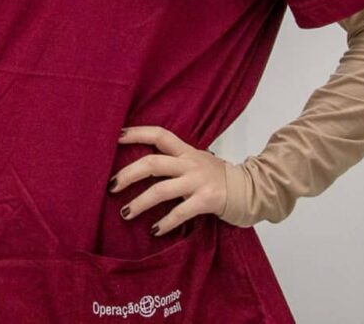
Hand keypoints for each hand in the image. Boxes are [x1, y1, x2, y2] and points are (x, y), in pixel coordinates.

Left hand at [111, 127, 227, 236]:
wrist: (252, 190)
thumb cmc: (219, 178)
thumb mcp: (198, 161)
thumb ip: (176, 161)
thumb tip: (144, 166)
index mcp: (186, 152)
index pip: (159, 135)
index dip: (136, 133)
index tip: (115, 136)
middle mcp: (190, 163)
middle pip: (152, 163)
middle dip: (128, 174)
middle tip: (111, 186)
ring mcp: (198, 182)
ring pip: (161, 190)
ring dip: (140, 202)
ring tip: (125, 213)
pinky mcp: (207, 200)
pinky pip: (181, 212)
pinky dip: (166, 222)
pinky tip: (155, 230)